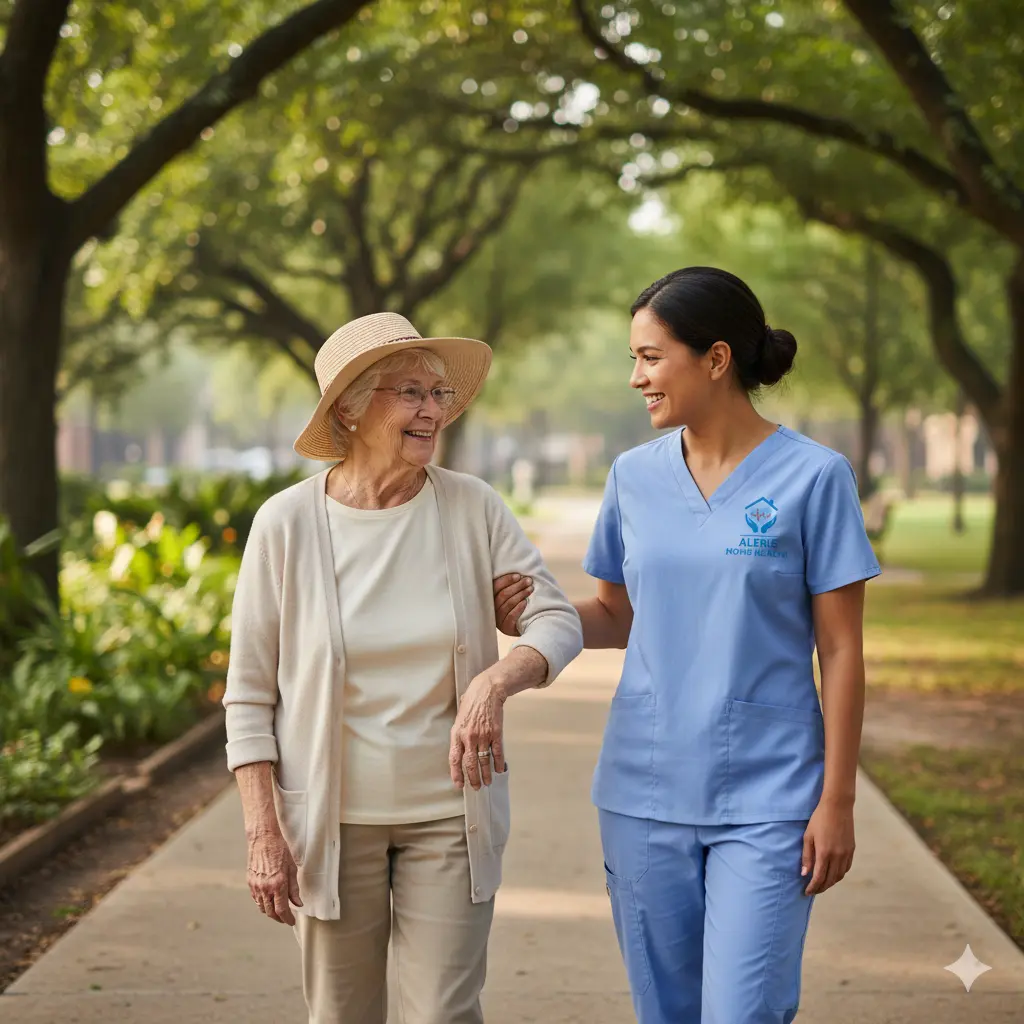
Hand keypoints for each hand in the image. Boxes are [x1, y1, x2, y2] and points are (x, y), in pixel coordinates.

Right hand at [248, 831, 302, 924]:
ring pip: (262, 907)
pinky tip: (269, 900)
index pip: (282, 910)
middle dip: (279, 918)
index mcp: (278, 885)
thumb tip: (298, 904)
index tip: (291, 921)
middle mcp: (265, 888)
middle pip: (271, 912)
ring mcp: (256, 886)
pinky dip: (263, 903)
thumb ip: (294, 889)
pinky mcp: (250, 882)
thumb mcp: (292, 868)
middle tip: (286, 918)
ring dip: (270, 912)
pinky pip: (256, 899)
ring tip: (278, 910)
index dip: (287, 919)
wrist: (264, 839)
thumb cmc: (280, 851)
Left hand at [449, 669, 505, 789]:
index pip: (455, 758)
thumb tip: (460, 747)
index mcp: (457, 733)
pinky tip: (499, 769)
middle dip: (473, 778)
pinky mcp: (496, 733)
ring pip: (484, 760)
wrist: (487, 691)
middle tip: (476, 787)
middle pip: (470, 763)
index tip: (459, 784)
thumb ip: (459, 733)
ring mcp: (483, 736)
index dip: (456, 773)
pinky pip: (497, 752)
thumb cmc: (472, 701)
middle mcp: (469, 737)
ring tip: (487, 782)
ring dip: (486, 774)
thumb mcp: (459, 717)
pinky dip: (499, 762)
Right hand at [493, 573, 532, 636]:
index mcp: (490, 599)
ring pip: (508, 604)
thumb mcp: (511, 595)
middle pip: (503, 595)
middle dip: (517, 586)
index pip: (495, 587)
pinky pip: (511, 616)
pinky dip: (518, 608)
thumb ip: (509, 586)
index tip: (518, 576)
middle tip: (528, 581)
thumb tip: (517, 573)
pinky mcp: (505, 628)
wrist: (527, 625)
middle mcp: (492, 609)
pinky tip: (525, 602)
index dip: (506, 580)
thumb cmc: (519, 606)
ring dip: (520, 594)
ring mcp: (498, 620)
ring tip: (530, 588)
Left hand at [802, 797, 854, 895]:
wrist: (837, 806)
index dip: (813, 887)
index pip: (819, 877)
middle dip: (821, 887)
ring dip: (831, 883)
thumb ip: (807, 856)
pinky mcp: (852, 850)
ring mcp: (846, 853)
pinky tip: (833, 874)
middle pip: (830, 879)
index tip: (806, 892)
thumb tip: (805, 874)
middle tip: (813, 890)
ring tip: (822, 884)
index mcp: (824, 853)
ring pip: (839, 876)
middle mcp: (837, 856)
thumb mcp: (808, 836)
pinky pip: (846, 868)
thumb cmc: (819, 819)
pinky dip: (839, 874)